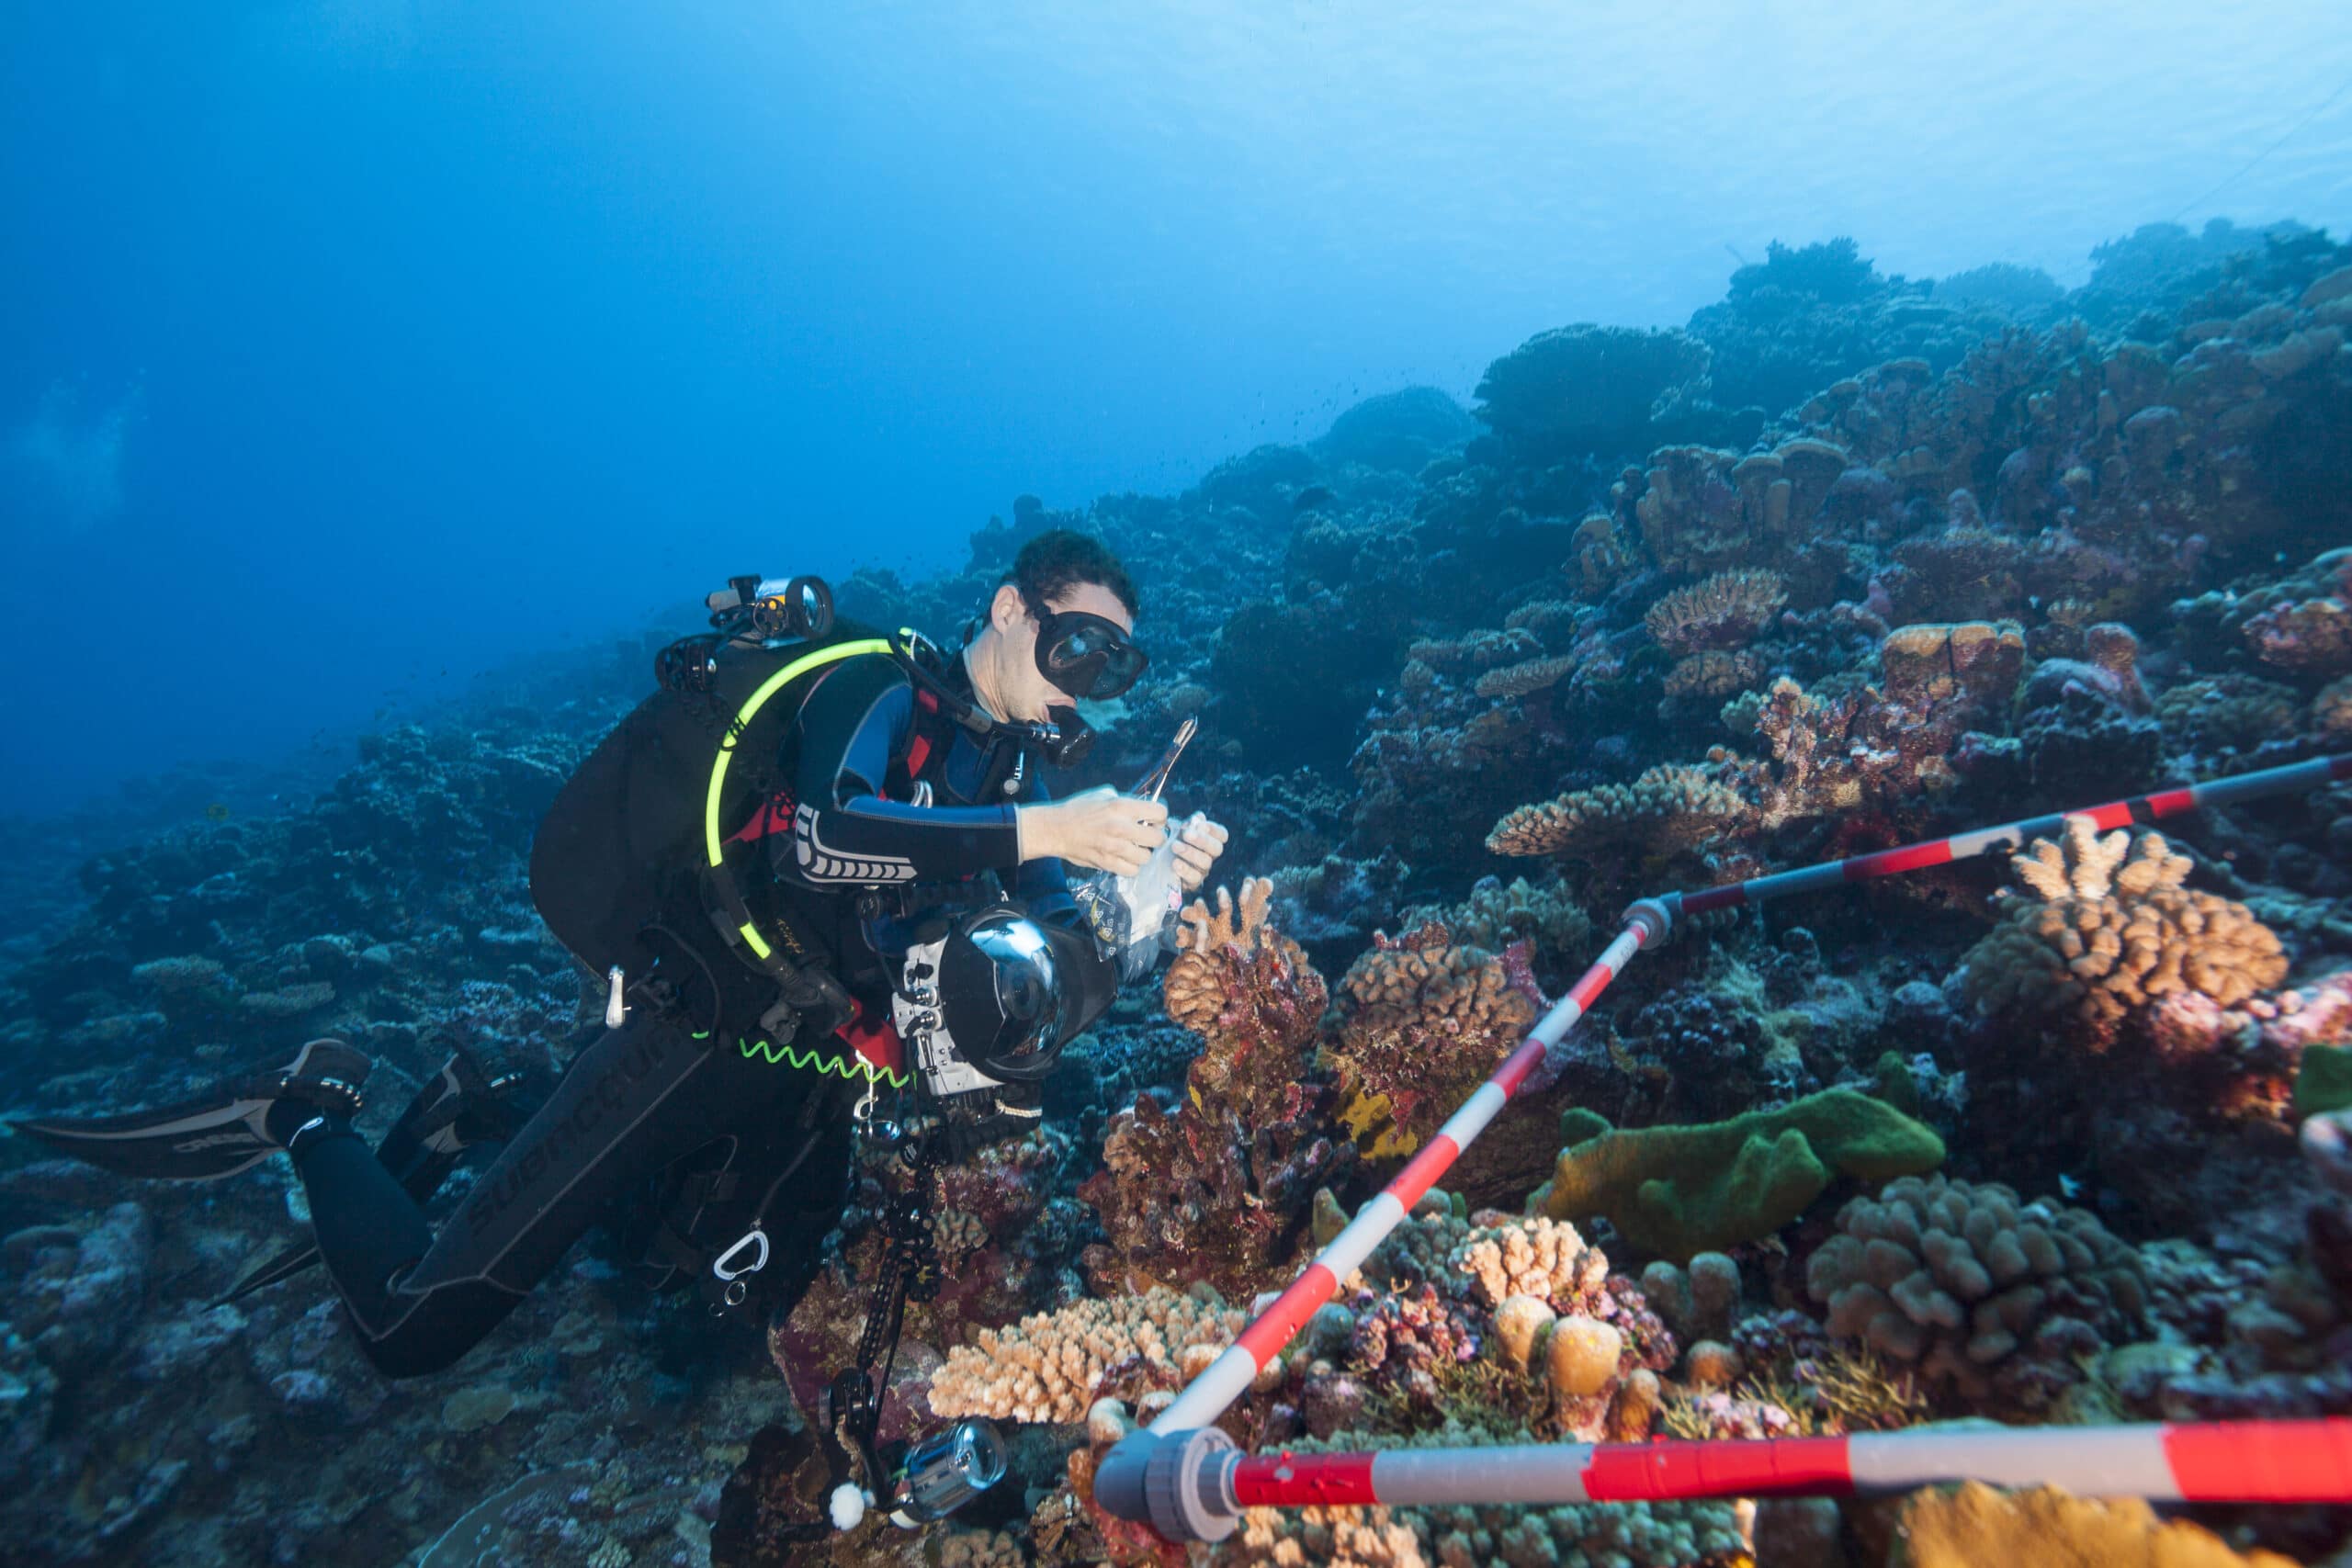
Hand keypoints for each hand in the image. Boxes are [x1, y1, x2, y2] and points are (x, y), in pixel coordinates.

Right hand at [1017, 786, 1167, 874]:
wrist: (1056, 828)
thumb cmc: (1079, 809)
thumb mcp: (1104, 795)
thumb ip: (1126, 803)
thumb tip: (1145, 811)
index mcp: (1121, 806)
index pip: (1160, 813)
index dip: (1160, 817)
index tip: (1154, 819)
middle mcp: (1121, 827)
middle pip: (1158, 838)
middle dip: (1155, 837)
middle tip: (1147, 836)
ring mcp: (1114, 848)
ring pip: (1147, 857)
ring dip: (1143, 853)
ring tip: (1134, 848)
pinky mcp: (1107, 863)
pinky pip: (1132, 871)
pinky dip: (1132, 866)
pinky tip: (1125, 859)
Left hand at [1170, 815, 1228, 892]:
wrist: (1158, 860)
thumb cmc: (1173, 840)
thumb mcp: (1179, 828)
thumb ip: (1190, 822)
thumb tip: (1198, 817)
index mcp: (1210, 840)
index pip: (1222, 835)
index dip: (1213, 830)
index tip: (1200, 825)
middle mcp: (1210, 856)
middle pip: (1216, 849)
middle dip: (1202, 840)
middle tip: (1187, 834)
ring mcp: (1202, 870)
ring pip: (1205, 863)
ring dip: (1191, 853)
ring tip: (1175, 846)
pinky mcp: (1192, 883)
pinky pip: (1194, 879)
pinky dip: (1185, 870)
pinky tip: (1175, 863)